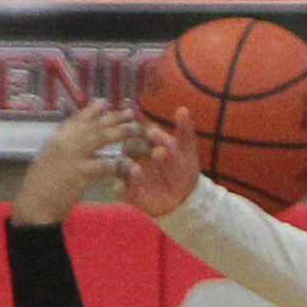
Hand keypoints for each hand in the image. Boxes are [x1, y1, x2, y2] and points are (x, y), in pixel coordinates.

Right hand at [10, 100, 135, 226]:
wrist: (34, 205)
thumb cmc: (40, 187)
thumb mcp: (48, 159)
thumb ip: (60, 148)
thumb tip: (71, 141)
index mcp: (57, 139)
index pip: (77, 119)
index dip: (92, 110)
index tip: (105, 103)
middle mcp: (65, 142)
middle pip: (93, 125)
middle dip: (113, 117)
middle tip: (130, 113)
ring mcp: (73, 156)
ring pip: (101, 138)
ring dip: (120, 132)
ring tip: (135, 129)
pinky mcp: (81, 173)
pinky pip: (105, 164)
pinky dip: (119, 164)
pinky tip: (131, 162)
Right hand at [117, 103, 202, 218]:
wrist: (183, 197)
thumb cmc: (183, 170)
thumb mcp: (187, 150)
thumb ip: (184, 131)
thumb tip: (182, 109)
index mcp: (149, 142)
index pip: (144, 133)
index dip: (148, 135)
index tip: (153, 135)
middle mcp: (137, 154)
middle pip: (129, 147)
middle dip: (138, 149)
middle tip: (152, 154)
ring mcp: (132, 172)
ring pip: (120, 165)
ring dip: (126, 166)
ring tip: (136, 170)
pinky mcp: (129, 191)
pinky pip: (119, 188)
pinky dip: (120, 187)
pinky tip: (122, 188)